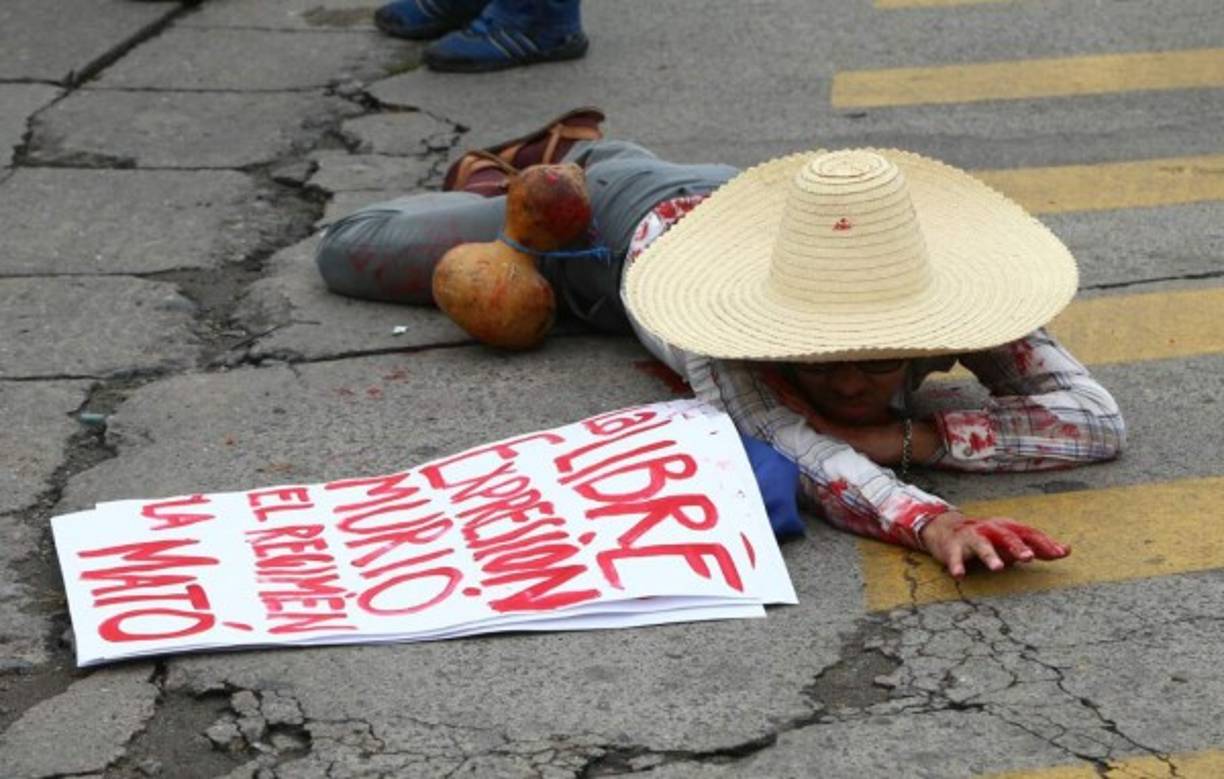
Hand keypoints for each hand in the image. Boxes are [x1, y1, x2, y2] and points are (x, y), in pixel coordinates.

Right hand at [919, 511, 1069, 578]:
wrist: (947, 530)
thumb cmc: (988, 539)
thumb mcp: (1012, 541)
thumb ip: (1037, 547)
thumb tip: (1066, 550)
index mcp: (1008, 528)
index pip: (1029, 534)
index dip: (1044, 543)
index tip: (1060, 553)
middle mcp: (991, 529)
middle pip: (1007, 536)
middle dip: (1018, 546)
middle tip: (1028, 557)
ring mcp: (972, 536)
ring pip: (982, 544)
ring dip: (990, 555)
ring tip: (997, 568)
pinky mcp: (953, 546)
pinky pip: (955, 555)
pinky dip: (957, 564)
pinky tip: (959, 574)